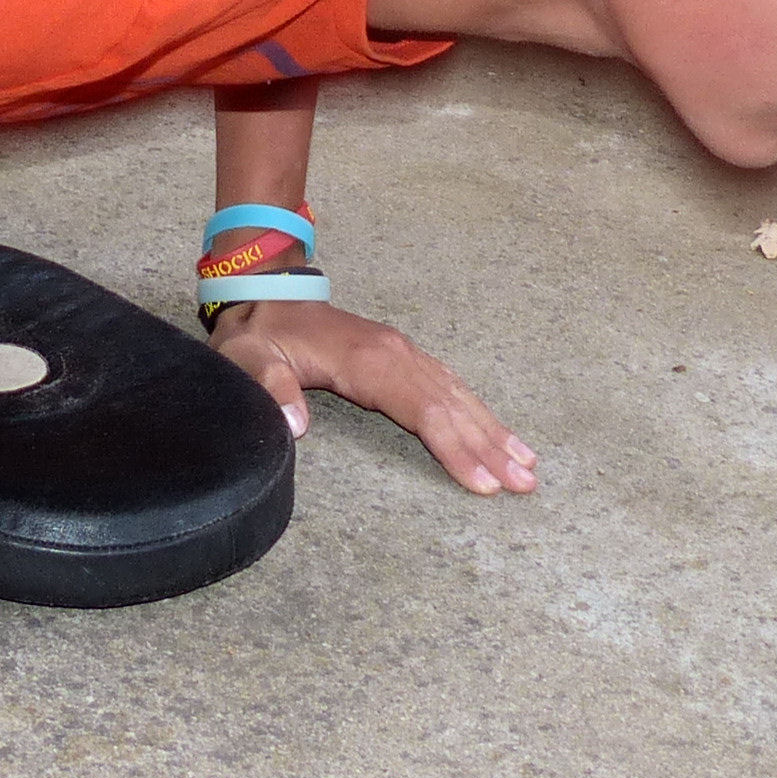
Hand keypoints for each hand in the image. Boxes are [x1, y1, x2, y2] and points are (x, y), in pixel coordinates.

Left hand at [209, 302, 538, 496]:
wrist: (263, 291)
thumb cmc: (257, 333)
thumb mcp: (248, 359)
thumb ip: (270, 389)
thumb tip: (297, 426)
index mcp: (365, 361)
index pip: (421, 410)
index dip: (454, 448)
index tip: (482, 483)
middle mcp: (395, 354)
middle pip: (452, 406)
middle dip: (490, 447)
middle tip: (526, 485)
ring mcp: (402, 352)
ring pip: (457, 395)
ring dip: (493, 431)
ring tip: (528, 466)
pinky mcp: (401, 355)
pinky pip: (448, 386)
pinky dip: (478, 412)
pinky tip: (497, 433)